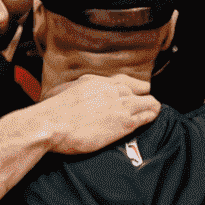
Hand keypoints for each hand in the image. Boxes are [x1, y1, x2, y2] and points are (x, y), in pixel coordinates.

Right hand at [34, 71, 159, 153]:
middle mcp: (112, 90)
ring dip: (151, 107)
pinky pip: (147, 116)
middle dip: (143, 97)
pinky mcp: (124, 123)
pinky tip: (153, 117)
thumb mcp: (63, 91)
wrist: (51, 124)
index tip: (137, 91)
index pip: (125, 81)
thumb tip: (67, 93)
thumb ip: (74, 90)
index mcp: (97, 82)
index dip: (134, 87)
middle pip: (139, 90)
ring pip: (148, 102)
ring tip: (152, 111)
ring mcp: (120, 106)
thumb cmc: (52, 111)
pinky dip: (151, 116)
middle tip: (144, 105)